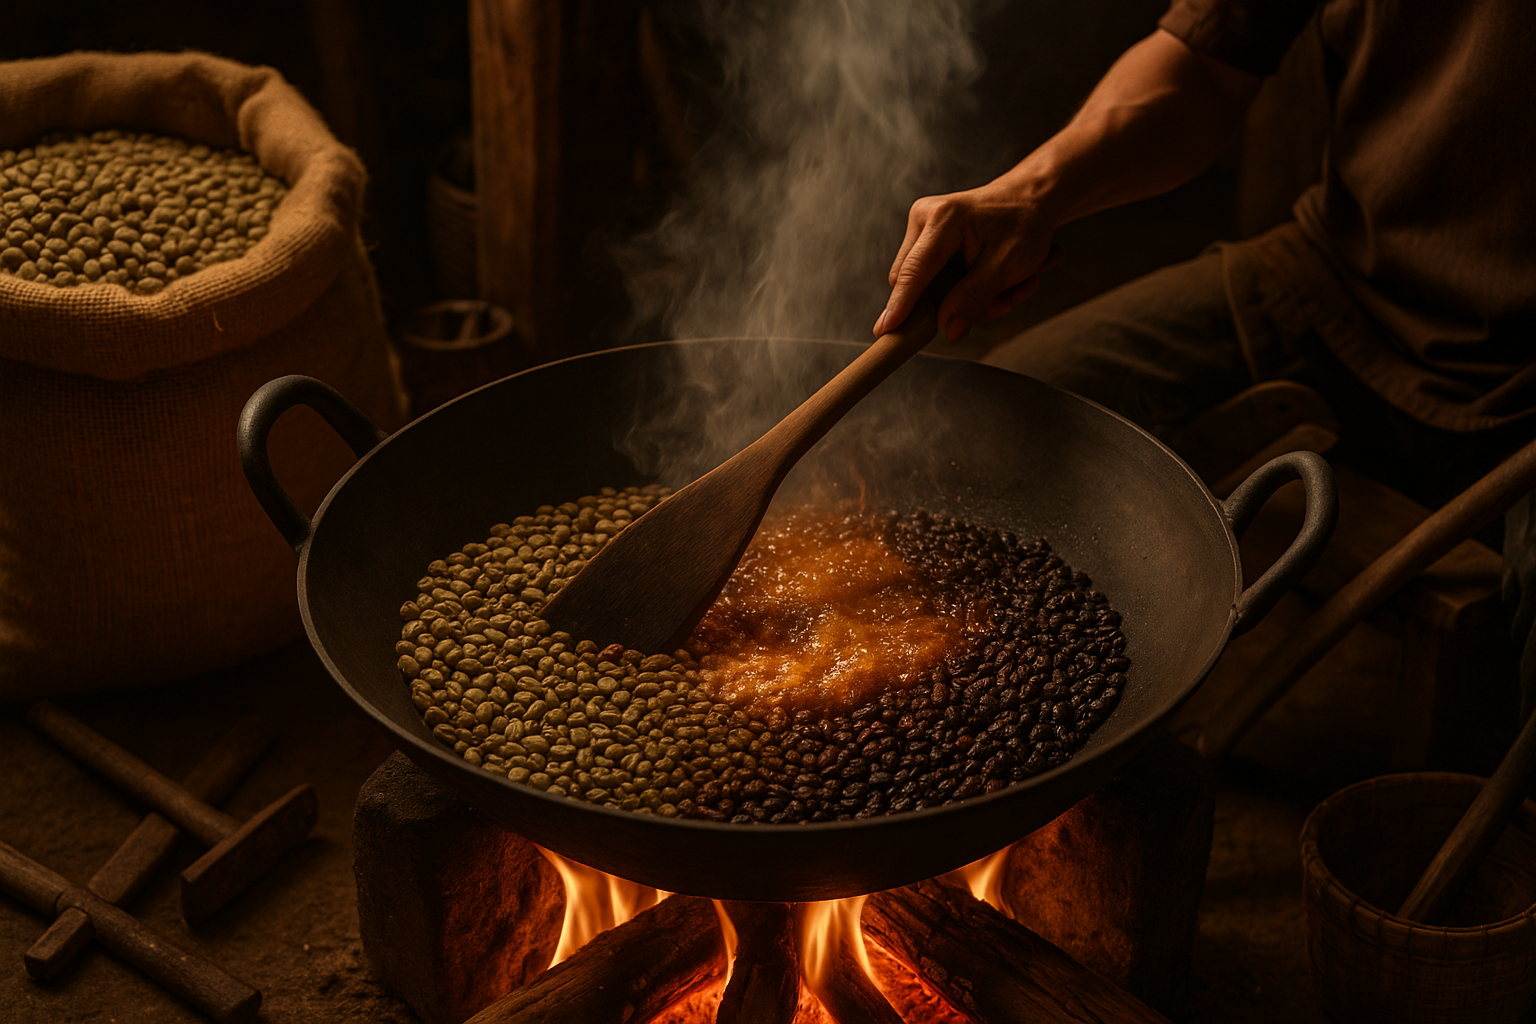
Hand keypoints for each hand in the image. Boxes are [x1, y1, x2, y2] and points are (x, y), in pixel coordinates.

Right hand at [873, 180, 1063, 342]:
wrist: (1031, 198)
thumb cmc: (1025, 223)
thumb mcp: (1009, 264)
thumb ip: (975, 297)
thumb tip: (949, 329)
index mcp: (943, 219)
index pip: (914, 272)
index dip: (900, 305)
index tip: (885, 330)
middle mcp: (924, 219)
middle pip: (916, 283)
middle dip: (955, 303)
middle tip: (1001, 301)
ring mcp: (923, 228)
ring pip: (928, 287)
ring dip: (968, 298)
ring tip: (1008, 286)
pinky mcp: (928, 240)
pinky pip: (936, 281)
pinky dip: (967, 289)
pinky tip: (997, 280)